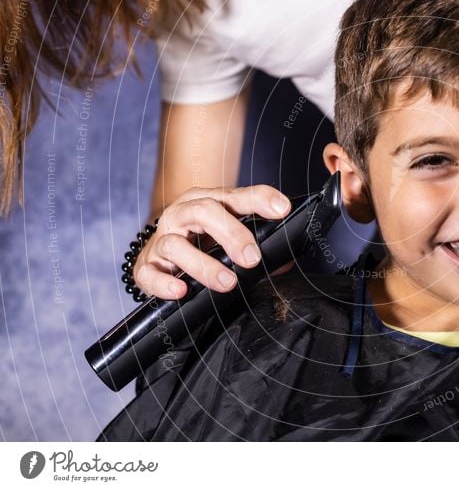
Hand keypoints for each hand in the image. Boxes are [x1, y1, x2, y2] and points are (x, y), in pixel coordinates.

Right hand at [133, 185, 292, 299]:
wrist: (157, 251)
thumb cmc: (201, 241)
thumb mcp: (229, 235)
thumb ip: (257, 244)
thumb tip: (285, 261)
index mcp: (209, 202)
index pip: (237, 195)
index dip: (261, 200)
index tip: (282, 210)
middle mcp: (183, 214)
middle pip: (204, 212)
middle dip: (231, 234)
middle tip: (252, 257)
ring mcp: (162, 239)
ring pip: (176, 245)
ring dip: (204, 265)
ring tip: (227, 282)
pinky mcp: (145, 266)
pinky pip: (149, 273)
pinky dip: (165, 282)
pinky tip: (181, 291)